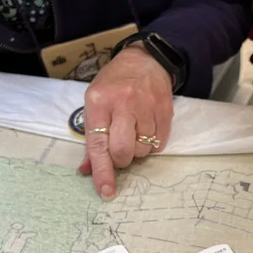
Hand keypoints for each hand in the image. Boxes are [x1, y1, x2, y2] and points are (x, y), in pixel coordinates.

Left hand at [79, 44, 173, 198]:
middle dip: (122, 159)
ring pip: (143, 149)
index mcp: (99, 101)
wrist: (144, 60)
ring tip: (135, 131)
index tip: (106, 191)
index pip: (98, 144)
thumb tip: (88, 170)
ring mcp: (146, 105)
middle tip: (121, 149)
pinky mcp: (165, 109)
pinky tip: (147, 128)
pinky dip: (152, 143)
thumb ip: (91, 138)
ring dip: (138, 149)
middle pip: (123, 151)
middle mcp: (122, 102)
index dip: (102, 171)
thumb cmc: (114, 84)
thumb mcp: (95, 104)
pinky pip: (159, 142)